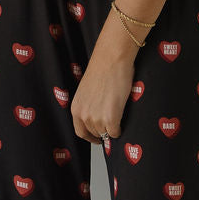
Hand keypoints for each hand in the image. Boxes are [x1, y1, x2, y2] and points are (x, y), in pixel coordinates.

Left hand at [70, 20, 139, 143]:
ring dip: (112, 129)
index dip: (90, 137)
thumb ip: (89, 106)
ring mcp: (96, 118)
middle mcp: (83, 115)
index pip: (80, 132)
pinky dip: (119, 130)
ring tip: (118, 117)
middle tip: (112, 124)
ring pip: (106, 133)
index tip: (97, 138)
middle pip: (95, 133)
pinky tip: (122, 121)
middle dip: (103, 130)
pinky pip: (115, 132)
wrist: (110, 61)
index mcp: (76, 108)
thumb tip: (98, 117)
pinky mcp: (110, 118)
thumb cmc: (102, 71)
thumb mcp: (87, 92)